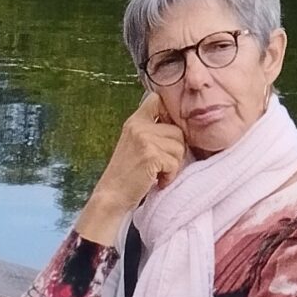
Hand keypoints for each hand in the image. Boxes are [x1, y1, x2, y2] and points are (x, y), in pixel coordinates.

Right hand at [76, 92, 188, 243]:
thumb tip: (184, 123)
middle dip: (176, 151)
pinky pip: (175, 162)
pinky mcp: (151, 155)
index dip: (170, 111)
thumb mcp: (136, 143)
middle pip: (178, 130)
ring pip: (180, 147)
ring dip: (173, 165)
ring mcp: (145, 140)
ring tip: (157, 173)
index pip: (157, 99)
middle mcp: (139, 126)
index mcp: (135, 121)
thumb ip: (153, 130)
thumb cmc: (128, 173)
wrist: (112, 197)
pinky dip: (170, 175)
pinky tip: (157, 180)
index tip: (168, 130)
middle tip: (161, 165)